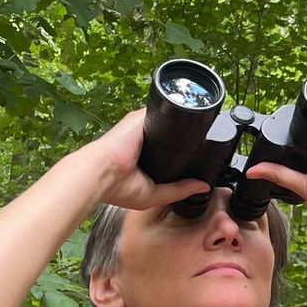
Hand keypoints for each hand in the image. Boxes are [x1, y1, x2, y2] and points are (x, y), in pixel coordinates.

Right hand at [71, 109, 212, 211]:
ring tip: (200, 132)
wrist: (102, 172)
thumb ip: (178, 191)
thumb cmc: (117, 187)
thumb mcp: (154, 195)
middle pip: (170, 134)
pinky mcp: (141, 117)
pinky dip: (175, 115)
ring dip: (181, 127)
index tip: (195, 157)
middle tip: (203, 146)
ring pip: (168, 122)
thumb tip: (203, 187)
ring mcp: (141, 126)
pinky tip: (189, 121)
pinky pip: (163, 111)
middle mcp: (143, 139)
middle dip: (184, 140)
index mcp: (144, 157)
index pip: (167, 149)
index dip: (181, 153)